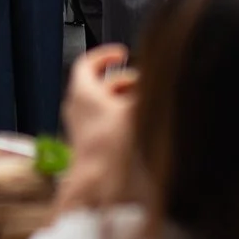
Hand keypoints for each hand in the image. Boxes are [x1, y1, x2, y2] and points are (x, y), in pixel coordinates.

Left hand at [55, 46, 137, 212]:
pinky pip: (102, 121)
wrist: (98, 184)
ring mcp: (80, 125)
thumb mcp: (136, 109)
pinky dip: (118, 116)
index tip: (121, 53)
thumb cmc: (111, 147)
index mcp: (82, 91)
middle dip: (124, 81)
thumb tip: (163, 76)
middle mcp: (76, 106)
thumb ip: (148, 90)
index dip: (106, 54)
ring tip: (144, 104)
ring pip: (102, 103)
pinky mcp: (87, 142)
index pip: (88, 62)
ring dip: (124, 100)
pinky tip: (137, 124)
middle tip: (142, 82)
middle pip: (99, 83)